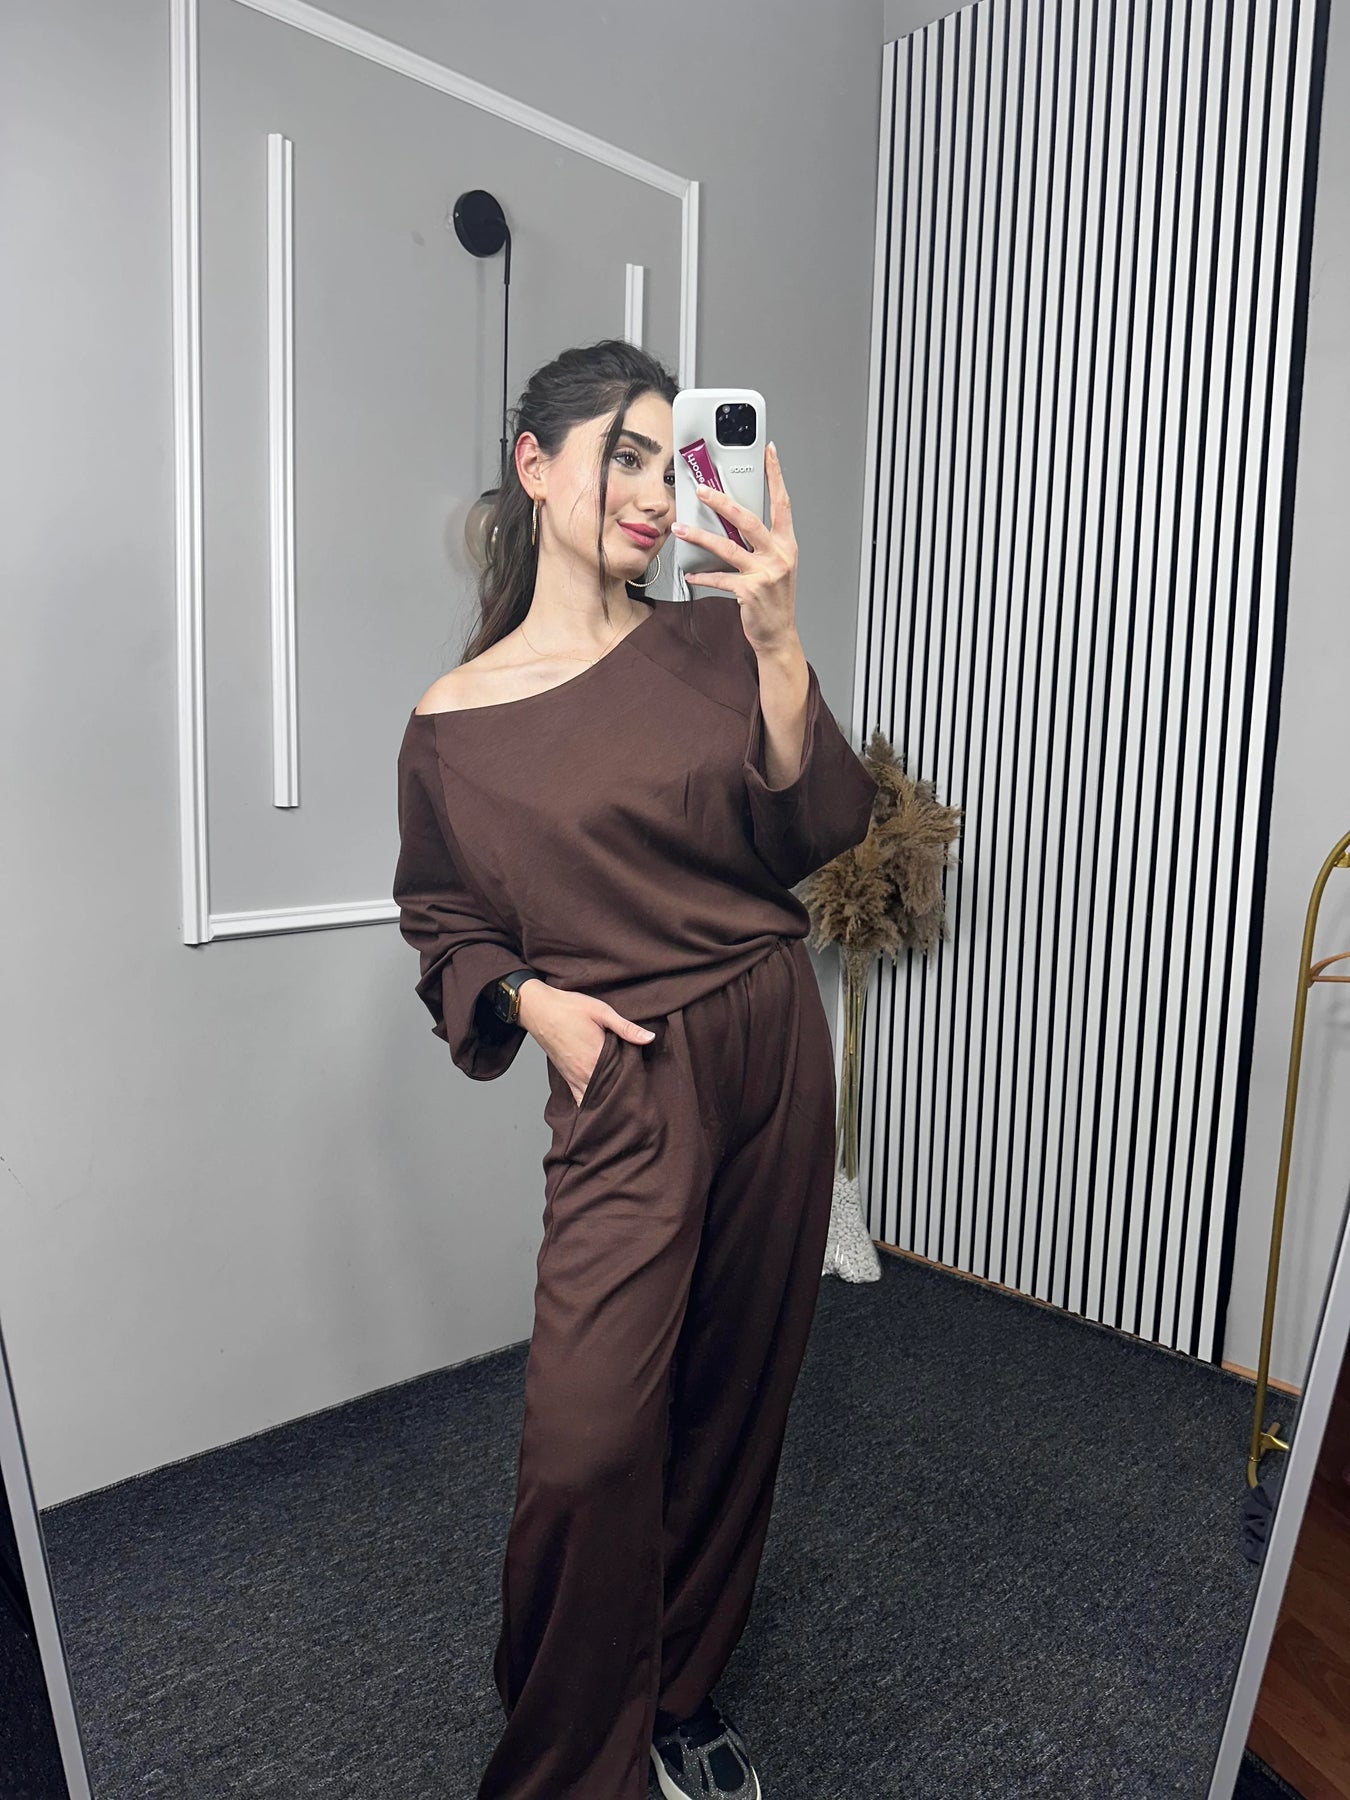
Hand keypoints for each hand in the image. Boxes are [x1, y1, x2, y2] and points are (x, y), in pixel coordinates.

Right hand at [517, 980, 654, 1106]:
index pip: (623, 1077)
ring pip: (596, 1099)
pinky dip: (591, 1103)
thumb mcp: (602, 1011)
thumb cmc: (569, 1008)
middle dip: (625, 1093)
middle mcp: (585, 1072)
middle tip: (640, 1093)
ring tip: (623, 1100)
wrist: (539, 1010)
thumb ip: (626, 1027)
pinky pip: (580, 1099)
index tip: (647, 1081)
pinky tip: (600, 1104)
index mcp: (598, 1056)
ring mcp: (574, 1077)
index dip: (637, 1080)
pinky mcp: (567, 1078)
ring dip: (608, 1099)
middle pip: (611, 1091)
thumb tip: (650, 1038)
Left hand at [671, 441, 798, 657]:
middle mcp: (779, 555)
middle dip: (722, 502)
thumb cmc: (774, 599)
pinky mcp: (749, 591)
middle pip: (748, 520)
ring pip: (727, 547)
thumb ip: (760, 543)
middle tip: (703, 490)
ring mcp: (765, 573)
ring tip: (680, 529)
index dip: (776, 476)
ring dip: (700, 536)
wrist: (779, 634)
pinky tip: (690, 573)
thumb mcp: (775, 566)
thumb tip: (732, 520)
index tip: (769, 452)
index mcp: (786, 544)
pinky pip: (719, 578)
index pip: (782, 503)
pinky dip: (702, 576)